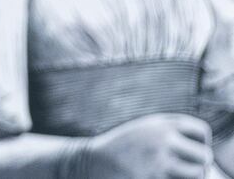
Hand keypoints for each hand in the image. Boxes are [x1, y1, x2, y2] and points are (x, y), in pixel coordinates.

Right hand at [81, 113, 211, 177]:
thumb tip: (203, 151)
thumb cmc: (122, 146)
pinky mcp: (152, 178)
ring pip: (196, 174)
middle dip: (201, 164)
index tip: (192, 150)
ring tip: (179, 175)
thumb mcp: (145, 128)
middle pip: (204, 155)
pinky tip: (161, 176)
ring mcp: (158, 161)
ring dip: (192, 177)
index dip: (202, 143)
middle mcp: (162, 139)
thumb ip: (171, 131)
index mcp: (161, 123)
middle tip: (191, 169)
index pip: (201, 131)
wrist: (93, 161)